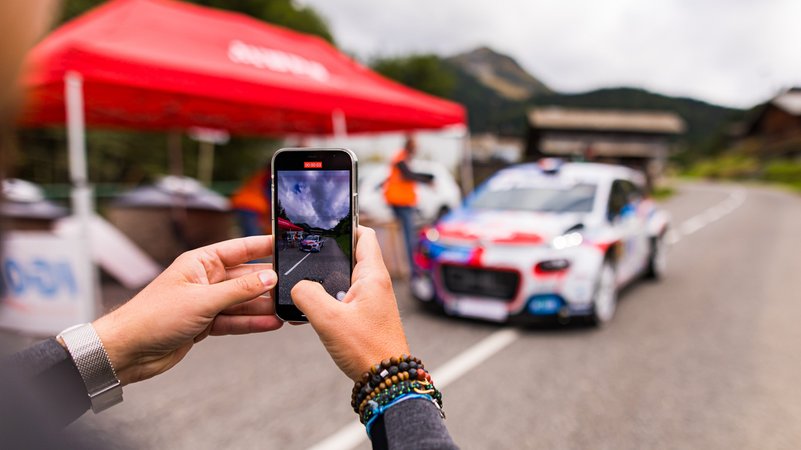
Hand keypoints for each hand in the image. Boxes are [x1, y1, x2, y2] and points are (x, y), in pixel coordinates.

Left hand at [93, 236, 282, 384]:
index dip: (263, 245)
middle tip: (295, 287)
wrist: (128, 351)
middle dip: (268, 283)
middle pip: (245, 277)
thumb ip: (239, 290)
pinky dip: (252, 323)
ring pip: (243, 301)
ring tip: (288, 310)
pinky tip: (271, 324)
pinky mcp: (206, 324)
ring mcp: (206, 302)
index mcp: (200, 262)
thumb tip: (269, 278)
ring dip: (263, 307)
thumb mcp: (202, 300)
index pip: (239, 248)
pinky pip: (236, 320)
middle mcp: (205, 279)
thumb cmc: (153, 317)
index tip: (286, 243)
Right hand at [292, 227, 409, 380]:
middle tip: (305, 259)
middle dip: (327, 257)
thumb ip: (308, 295)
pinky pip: (342, 299)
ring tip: (303, 289)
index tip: (325, 227)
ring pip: (343, 280)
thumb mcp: (329, 319)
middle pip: (350, 256)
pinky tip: (310, 313)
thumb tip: (297, 286)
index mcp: (373, 275)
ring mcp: (370, 300)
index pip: (364, 235)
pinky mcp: (364, 316)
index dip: (345, 225)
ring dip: (324, 283)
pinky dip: (326, 302)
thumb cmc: (368, 350)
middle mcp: (375, 284)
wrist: (385, 381)